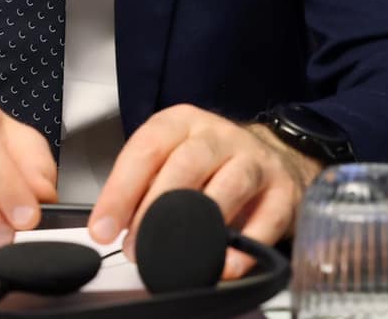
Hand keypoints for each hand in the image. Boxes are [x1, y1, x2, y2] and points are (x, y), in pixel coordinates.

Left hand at [90, 106, 322, 278]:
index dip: (121, 189)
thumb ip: (144, 188)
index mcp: (184, 124)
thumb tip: (113, 228)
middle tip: (136, 248)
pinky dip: (247, 245)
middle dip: (157, 207)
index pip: (148, 147)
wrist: (274, 158)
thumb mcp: (172, 161)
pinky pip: (269, 217)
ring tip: (181, 256)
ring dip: (203, 222)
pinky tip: (227, 264)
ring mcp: (256, 160)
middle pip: (189, 161)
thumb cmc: (211, 166)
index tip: (103, 228)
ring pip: (233, 182)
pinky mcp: (284, 190)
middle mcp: (221, 136)